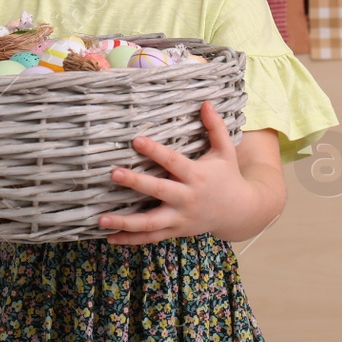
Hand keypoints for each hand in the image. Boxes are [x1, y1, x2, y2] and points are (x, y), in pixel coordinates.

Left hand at [99, 101, 262, 244]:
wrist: (240, 212)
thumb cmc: (228, 177)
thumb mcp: (226, 151)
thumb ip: (215, 127)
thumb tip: (206, 102)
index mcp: (196, 176)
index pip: (172, 161)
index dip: (154, 151)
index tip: (136, 140)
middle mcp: (187, 198)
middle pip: (159, 191)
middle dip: (136, 183)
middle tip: (114, 173)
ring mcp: (180, 218)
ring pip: (150, 223)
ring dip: (125, 222)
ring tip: (101, 218)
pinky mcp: (175, 231)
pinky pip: (150, 238)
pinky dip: (130, 239)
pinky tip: (109, 237)